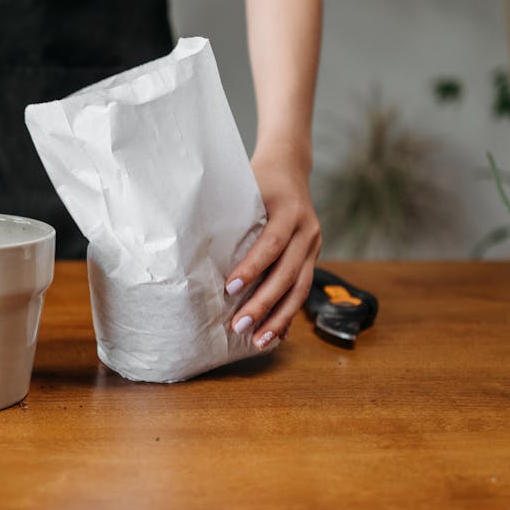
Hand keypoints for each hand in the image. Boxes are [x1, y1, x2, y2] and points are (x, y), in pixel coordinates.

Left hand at [225, 150, 321, 348]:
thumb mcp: (246, 188)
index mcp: (289, 210)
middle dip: (263, 303)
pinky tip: (275, 334)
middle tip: (238, 326)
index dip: (252, 267)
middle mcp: (307, 230)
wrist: (290, 168)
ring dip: (279, 318)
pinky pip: (302, 290)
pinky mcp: (312, 258)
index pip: (271, 244)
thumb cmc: (258, 180)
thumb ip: (230, 214)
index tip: (230, 288)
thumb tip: (195, 247)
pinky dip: (289, 314)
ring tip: (259, 341)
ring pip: (300, 289)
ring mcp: (314, 246)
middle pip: (287, 273)